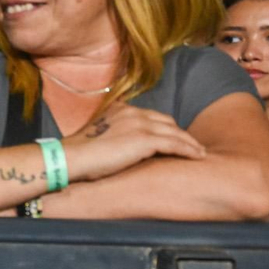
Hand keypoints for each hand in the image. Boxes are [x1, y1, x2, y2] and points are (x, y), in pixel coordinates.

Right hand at [59, 103, 205, 183]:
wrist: (69, 158)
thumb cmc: (77, 155)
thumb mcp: (94, 136)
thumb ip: (110, 134)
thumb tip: (114, 147)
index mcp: (119, 110)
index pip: (149, 116)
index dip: (162, 127)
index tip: (170, 136)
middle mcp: (132, 112)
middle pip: (166, 121)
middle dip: (179, 133)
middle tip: (190, 145)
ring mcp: (140, 124)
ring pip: (175, 132)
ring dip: (189, 142)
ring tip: (199, 152)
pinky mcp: (146, 140)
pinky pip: (176, 144)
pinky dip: (189, 150)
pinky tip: (198, 156)